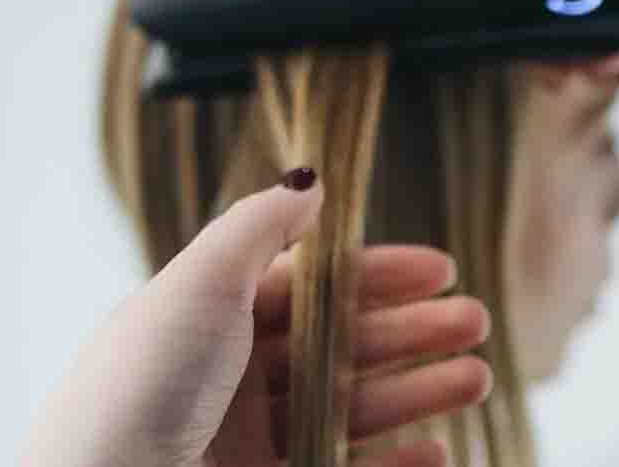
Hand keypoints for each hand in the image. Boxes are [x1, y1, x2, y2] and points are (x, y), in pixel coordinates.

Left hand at [22, 171, 490, 466]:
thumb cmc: (142, 384)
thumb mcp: (198, 283)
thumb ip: (258, 227)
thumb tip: (310, 179)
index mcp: (210, 318)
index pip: (308, 286)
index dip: (375, 274)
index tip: (440, 268)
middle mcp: (230, 377)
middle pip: (339, 346)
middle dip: (410, 331)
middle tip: (473, 321)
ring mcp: (248, 442)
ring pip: (351, 408)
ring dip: (417, 390)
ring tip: (476, 376)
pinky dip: (395, 464)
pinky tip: (437, 449)